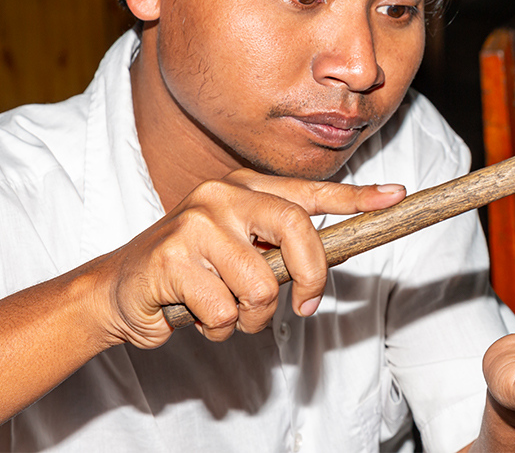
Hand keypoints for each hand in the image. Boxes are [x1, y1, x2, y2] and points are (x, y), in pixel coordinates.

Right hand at [93, 169, 405, 348]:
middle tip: (306, 306)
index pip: (310, 192)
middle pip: (298, 231)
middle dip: (311, 279)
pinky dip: (218, 327)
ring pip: (261, 287)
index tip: (395, 197)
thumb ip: (281, 249)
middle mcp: (223, 195)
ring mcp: (196, 223)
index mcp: (245, 187)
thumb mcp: (243, 251)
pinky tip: (195, 312)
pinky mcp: (173, 258)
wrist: (119, 288)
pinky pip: (226, 312)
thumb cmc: (194, 273)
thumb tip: (333, 259)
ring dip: (250, 318)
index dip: (356, 197)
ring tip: (224, 308)